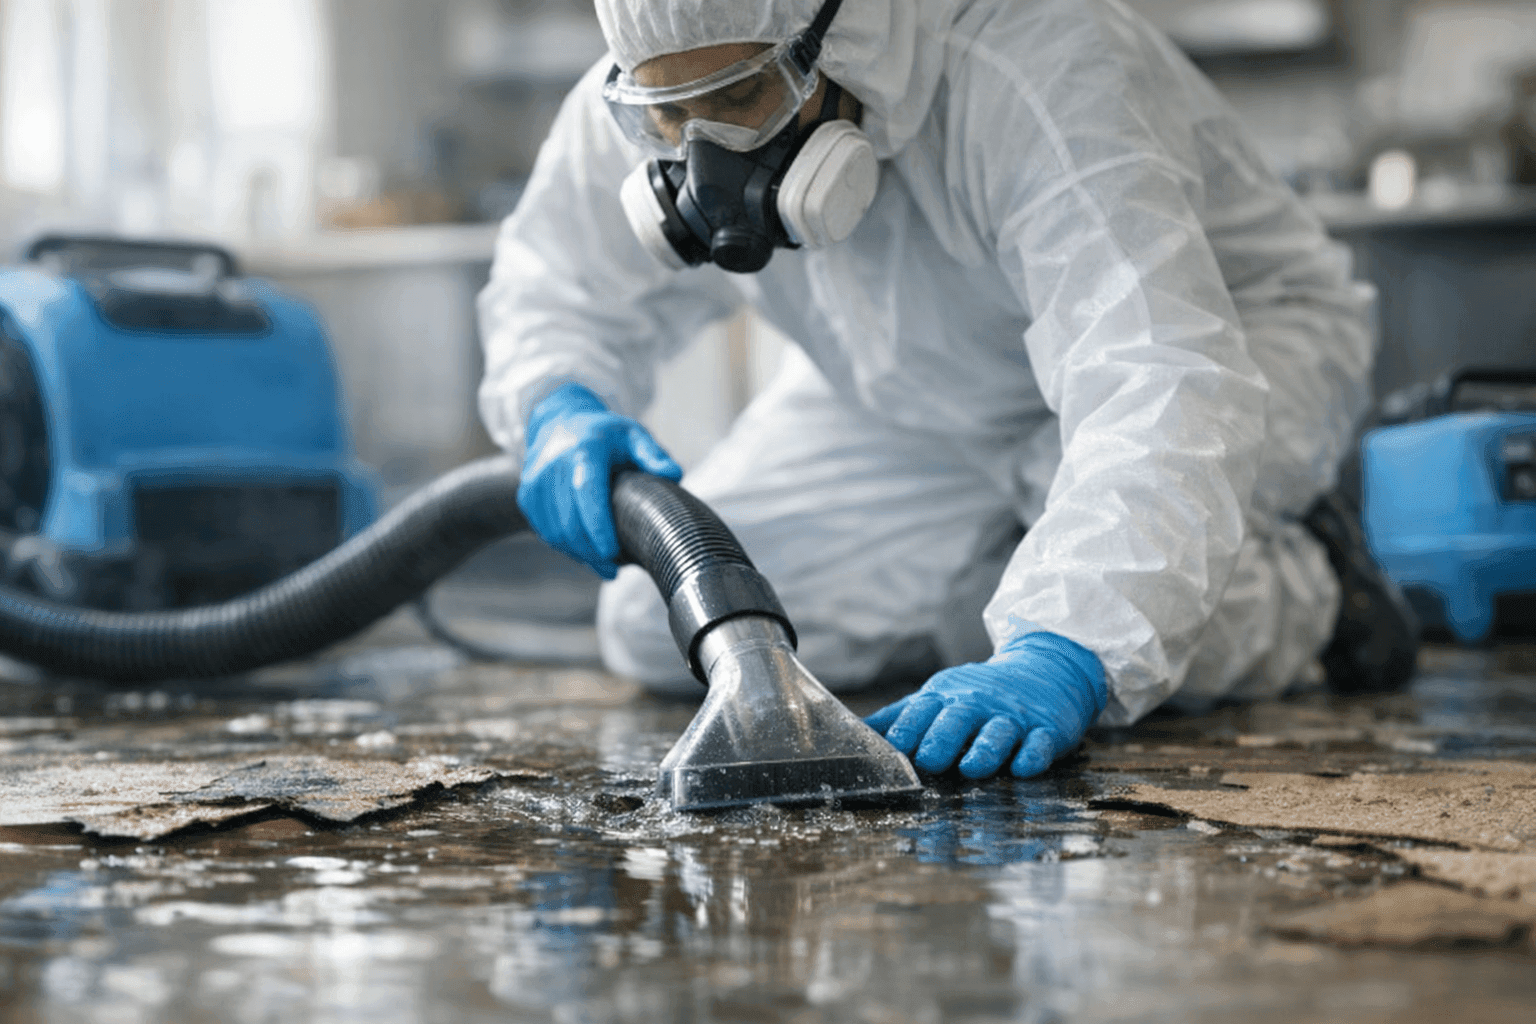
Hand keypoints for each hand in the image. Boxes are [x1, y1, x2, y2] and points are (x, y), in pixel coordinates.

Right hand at [518, 382, 681, 578]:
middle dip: (591, 552)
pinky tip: (585, 553)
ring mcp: (535, 482)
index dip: (597, 526)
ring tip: (603, 565)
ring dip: (579, 554)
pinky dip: (565, 547)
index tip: (612, 552)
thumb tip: (675, 474)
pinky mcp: (527, 496)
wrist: (559, 421)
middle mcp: (553, 465)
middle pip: (569, 521)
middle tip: (614, 569)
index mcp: (584, 449)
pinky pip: (545, 531)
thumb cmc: (605, 434)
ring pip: (555, 532)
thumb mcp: (634, 435)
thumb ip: (653, 455)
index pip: (586, 492)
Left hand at [866, 632, 1106, 778]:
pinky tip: (1024, 767)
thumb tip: (854, 731)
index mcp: (946, 698)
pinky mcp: (1047, 729)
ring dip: (985, 749)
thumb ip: (899, 717)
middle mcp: (977, 705)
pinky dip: (1032, 755)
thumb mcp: (938, 697)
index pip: (922, 711)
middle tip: (929, 761)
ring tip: (972, 768)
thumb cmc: (980, 693)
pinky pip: (1040, 743)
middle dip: (942, 739)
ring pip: (998, 732)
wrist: (1044, 668)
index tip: (894, 749)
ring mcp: (1013, 717)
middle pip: (957, 720)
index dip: (908, 730)